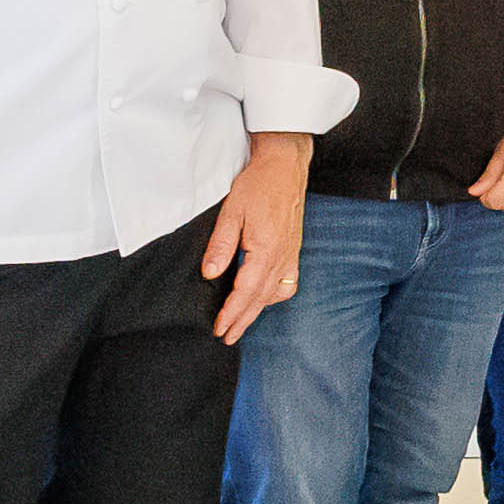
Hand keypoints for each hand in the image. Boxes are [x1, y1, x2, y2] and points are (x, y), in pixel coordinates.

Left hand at [203, 133, 312, 343]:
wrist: (285, 165)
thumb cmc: (258, 184)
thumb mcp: (232, 212)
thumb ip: (221, 245)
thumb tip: (209, 274)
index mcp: (266, 249)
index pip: (246, 291)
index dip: (231, 313)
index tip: (219, 328)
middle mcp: (282, 256)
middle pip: (261, 299)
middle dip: (243, 321)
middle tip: (227, 338)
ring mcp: (291, 254)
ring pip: (275, 293)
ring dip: (258, 311)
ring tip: (242, 322)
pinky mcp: (294, 249)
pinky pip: (287, 282)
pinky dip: (275, 295)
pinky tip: (264, 297)